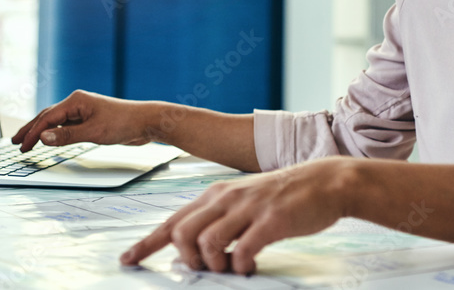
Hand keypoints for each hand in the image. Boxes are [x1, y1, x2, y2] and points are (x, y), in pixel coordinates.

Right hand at [11, 90, 151, 151]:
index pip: (47, 118)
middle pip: (47, 116)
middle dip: (30, 129)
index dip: (32, 133)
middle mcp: (77, 103)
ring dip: (41, 131)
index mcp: (76, 101)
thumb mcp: (93, 132)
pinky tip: (49, 139)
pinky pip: (66, 126)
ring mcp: (83, 111)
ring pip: (56, 121)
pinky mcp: (90, 119)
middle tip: (15, 142)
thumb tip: (43, 137)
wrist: (145, 122)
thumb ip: (67, 136)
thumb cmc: (124, 123)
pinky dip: (54, 133)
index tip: (21, 147)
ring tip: (26, 141)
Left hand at [119, 156, 355, 274]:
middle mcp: (226, 198)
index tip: (127, 260)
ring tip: (230, 269)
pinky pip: (242, 250)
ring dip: (214, 265)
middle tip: (206, 270)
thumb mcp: (243, 202)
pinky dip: (240, 266)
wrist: (325, 182)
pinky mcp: (271, 220)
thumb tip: (198, 251)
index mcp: (216, 194)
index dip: (147, 243)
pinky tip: (250, 267)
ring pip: (207, 243)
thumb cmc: (283, 197)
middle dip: (187, 261)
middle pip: (182, 234)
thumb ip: (220, 221)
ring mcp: (248, 208)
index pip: (173, 221)